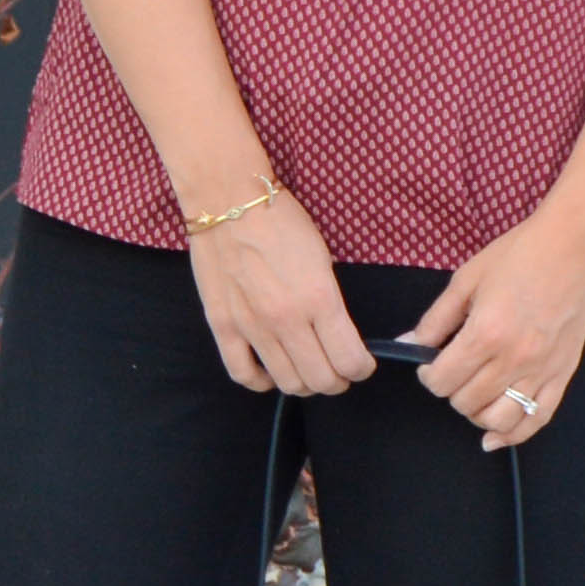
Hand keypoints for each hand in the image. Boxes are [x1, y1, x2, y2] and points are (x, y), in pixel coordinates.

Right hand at [189, 191, 375, 394]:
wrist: (229, 202)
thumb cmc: (282, 222)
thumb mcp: (323, 259)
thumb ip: (331, 303)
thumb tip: (340, 336)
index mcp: (319, 299)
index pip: (350, 360)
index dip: (362, 369)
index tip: (361, 364)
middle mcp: (287, 320)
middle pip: (321, 380)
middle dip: (337, 381)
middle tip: (337, 369)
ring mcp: (252, 326)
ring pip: (287, 383)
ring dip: (304, 384)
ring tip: (307, 369)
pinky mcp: (223, 326)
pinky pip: (243, 374)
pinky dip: (261, 382)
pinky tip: (270, 373)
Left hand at [410, 212, 584, 449]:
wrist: (575, 245)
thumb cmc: (521, 254)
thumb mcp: (467, 279)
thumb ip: (436, 318)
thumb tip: (409, 341)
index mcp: (486, 333)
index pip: (443, 380)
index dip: (428, 376)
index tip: (430, 365)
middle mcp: (514, 358)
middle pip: (466, 403)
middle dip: (451, 391)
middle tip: (453, 372)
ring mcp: (542, 369)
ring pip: (499, 419)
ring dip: (478, 414)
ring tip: (473, 396)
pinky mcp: (563, 373)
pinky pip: (537, 418)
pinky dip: (513, 435)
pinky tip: (494, 436)